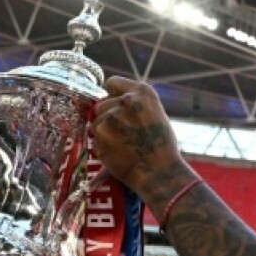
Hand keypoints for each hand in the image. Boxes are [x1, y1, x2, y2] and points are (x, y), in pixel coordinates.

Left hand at [90, 76, 193, 199]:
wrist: (159, 172)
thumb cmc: (161, 147)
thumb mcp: (155, 115)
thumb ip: (134, 105)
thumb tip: (113, 102)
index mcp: (143, 92)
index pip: (112, 83)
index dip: (111, 96)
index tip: (114, 107)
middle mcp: (126, 100)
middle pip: (102, 104)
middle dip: (107, 117)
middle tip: (122, 134)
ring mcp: (111, 115)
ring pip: (97, 121)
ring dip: (104, 133)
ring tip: (122, 146)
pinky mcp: (101, 132)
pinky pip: (94, 137)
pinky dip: (102, 146)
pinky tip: (117, 153)